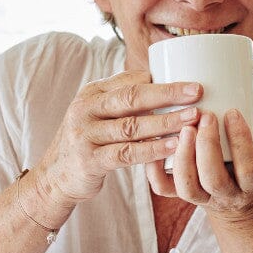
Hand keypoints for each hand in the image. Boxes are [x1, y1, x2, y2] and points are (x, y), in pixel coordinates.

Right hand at [36, 71, 202, 208]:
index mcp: (93, 93)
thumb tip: (159, 76)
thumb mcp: (98, 112)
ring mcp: (86, 135)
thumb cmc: (88, 140)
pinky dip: (152, 150)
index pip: (132, 82)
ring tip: (192, 119)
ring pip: (132, 126)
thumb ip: (123, 96)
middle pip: (132, 98)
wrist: (55, 176)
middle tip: (197, 93)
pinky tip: (173, 147)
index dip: (164, 82)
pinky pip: (126, 153)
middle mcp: (86, 109)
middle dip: (168, 94)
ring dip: (165, 122)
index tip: (194, 84)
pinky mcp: (89, 160)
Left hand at [147, 108, 252, 220]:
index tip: (233, 113)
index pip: (249, 169)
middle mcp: (226, 196)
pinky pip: (163, 188)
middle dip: (208, 146)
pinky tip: (157, 143)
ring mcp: (201, 197)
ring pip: (187, 186)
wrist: (239, 203)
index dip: (241, 142)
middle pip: (214, 179)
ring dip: (183, 156)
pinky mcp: (181, 195)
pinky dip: (155, 169)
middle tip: (205, 116)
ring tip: (185, 128)